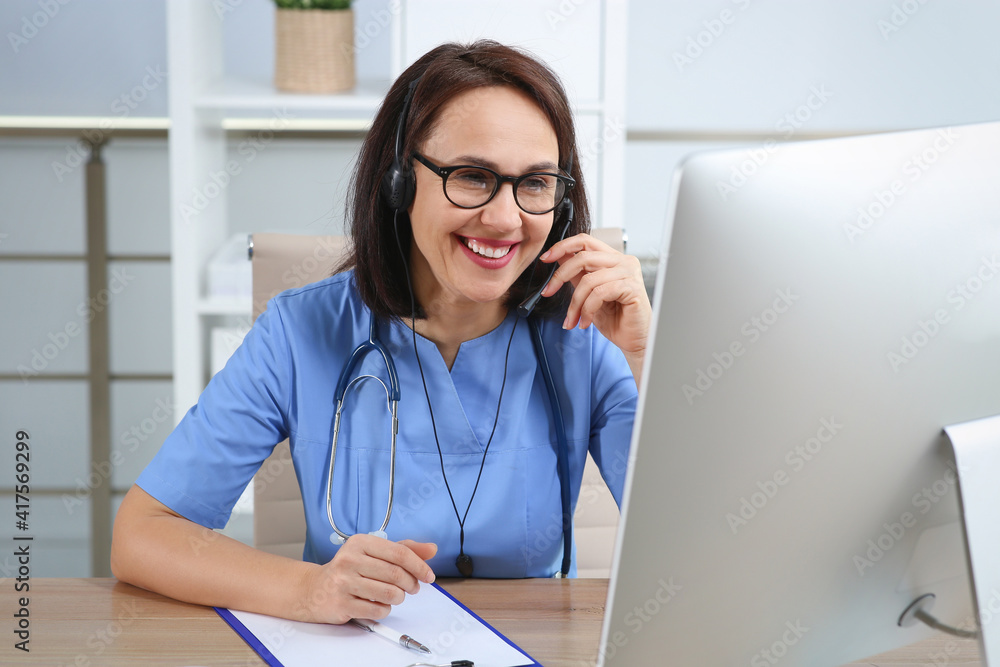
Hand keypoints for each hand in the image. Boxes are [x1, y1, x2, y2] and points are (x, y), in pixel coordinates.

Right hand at [297, 534, 436, 623]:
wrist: (314, 589)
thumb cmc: (349, 570)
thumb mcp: (373, 553)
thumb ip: (404, 549)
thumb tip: (431, 549)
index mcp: (360, 542)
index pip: (399, 553)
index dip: (419, 566)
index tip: (428, 576)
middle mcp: (350, 560)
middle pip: (396, 574)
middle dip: (411, 584)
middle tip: (413, 588)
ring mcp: (344, 583)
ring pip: (389, 594)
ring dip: (399, 598)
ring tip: (396, 596)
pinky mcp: (341, 604)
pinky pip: (377, 610)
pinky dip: (385, 610)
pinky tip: (379, 604)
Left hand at [539, 233, 650, 384]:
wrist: (633, 340)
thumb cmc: (615, 318)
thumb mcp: (588, 293)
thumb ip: (578, 275)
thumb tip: (558, 257)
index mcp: (613, 259)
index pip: (585, 241)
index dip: (562, 246)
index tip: (545, 258)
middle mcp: (623, 261)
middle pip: (583, 257)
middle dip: (560, 276)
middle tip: (548, 292)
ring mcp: (630, 272)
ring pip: (588, 280)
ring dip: (575, 304)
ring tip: (573, 320)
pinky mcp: (632, 287)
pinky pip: (599, 293)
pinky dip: (587, 310)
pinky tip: (586, 322)